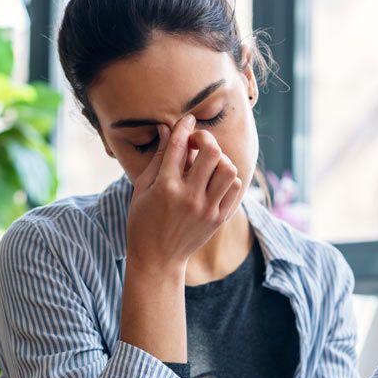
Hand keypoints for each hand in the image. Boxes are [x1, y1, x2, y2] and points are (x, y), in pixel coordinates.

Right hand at [126, 114, 241, 273]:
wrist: (158, 258)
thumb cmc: (143, 221)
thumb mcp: (142, 189)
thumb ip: (157, 158)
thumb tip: (166, 128)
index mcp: (165, 187)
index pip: (180, 145)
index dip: (185, 126)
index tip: (188, 119)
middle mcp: (189, 197)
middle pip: (211, 152)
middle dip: (205, 139)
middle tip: (198, 143)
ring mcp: (207, 209)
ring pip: (228, 169)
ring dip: (219, 159)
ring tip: (208, 163)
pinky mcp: (218, 219)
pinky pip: (234, 188)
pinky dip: (227, 178)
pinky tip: (215, 179)